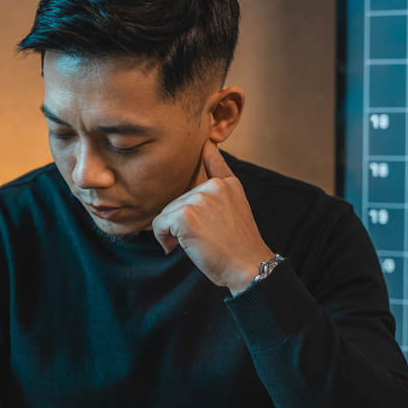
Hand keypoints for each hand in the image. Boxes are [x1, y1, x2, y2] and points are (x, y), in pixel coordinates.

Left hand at [152, 141, 273, 294]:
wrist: (248, 266)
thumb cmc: (239, 246)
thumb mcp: (237, 209)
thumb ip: (221, 189)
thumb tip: (206, 165)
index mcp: (228, 184)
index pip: (211, 157)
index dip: (205, 149)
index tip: (204, 142)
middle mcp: (214, 186)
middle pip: (178, 198)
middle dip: (180, 220)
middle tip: (198, 239)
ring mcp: (200, 199)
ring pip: (167, 212)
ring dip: (172, 231)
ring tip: (194, 244)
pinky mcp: (186, 215)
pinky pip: (159, 224)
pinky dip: (163, 237)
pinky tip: (177, 247)